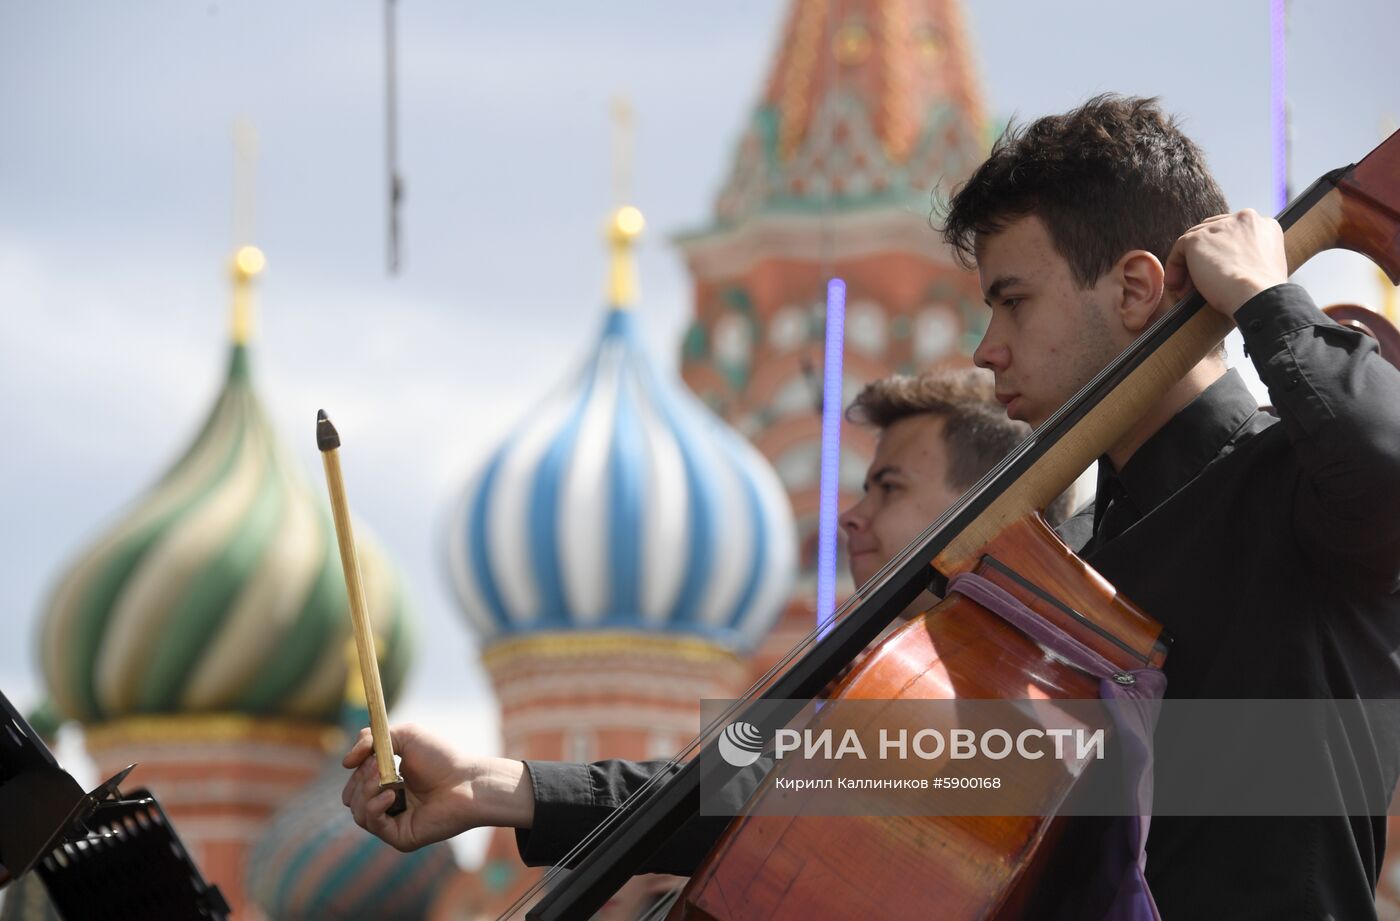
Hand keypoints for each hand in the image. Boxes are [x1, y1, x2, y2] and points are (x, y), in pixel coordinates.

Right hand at [341, 724, 534, 851]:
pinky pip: (373, 824)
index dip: (356, 771)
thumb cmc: (442, 758)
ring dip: (366, 791)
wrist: (468, 781)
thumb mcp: (404, 736)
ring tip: (388, 778)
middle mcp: (389, 805)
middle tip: (377, 765)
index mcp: (388, 784)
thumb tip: (344, 762)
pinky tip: (392, 794)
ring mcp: (394, 823)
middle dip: (360, 780)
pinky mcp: (401, 837)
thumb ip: (372, 740)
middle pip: (351, 799)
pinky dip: (375, 807)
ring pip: (358, 812)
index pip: (355, 784)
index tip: (366, 756)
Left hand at [1163, 209, 1287, 316]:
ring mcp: (1220, 226)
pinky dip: (1175, 267)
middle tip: (1199, 282)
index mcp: (1264, 225)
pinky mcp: (1199, 238)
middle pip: (1214, 234)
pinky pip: (1180, 249)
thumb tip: (1230, 264)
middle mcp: (1243, 218)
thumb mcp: (1263, 266)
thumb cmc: (1262, 291)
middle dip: (1204, 258)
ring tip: (1186, 289)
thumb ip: (1249, 255)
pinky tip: (1176, 285)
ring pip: (1196, 242)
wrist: (1257, 296)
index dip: (1222, 253)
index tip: (1218, 272)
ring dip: (1188, 266)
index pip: (1234, 233)